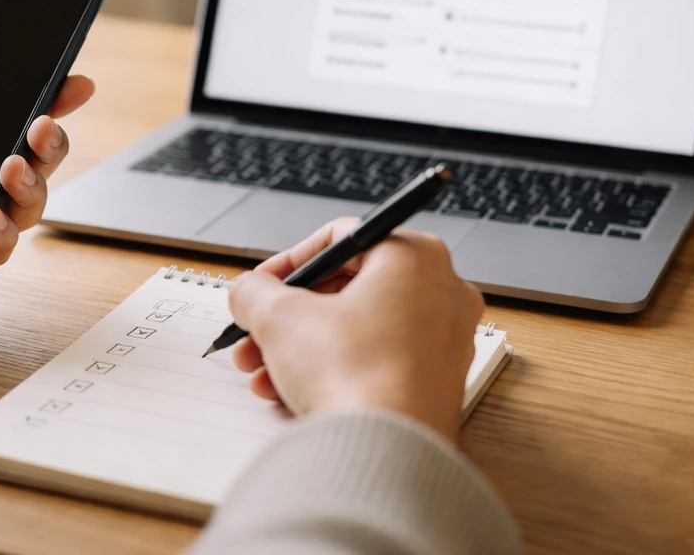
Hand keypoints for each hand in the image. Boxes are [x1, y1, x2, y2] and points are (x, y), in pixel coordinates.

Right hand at [227, 218, 483, 443]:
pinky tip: (289, 391)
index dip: (288, 263)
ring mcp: (445, 338)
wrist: (387, 455)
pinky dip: (333, 368)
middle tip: (256, 331)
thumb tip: (248, 292)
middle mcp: (441, 290)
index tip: (261, 285)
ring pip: (357, 328)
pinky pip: (375, 360)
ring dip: (301, 345)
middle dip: (289, 314)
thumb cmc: (353, 376)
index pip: (340, 239)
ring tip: (263, 370)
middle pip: (346, 288)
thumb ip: (255, 291)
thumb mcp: (280, 317)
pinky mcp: (437, 381)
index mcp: (415, 255)